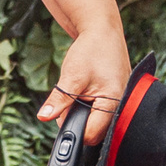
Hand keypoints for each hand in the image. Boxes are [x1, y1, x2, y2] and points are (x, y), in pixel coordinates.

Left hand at [41, 23, 130, 146]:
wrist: (102, 32)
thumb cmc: (91, 50)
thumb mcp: (71, 76)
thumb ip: (58, 100)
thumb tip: (43, 118)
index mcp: (114, 102)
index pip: (92, 134)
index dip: (74, 131)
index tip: (63, 118)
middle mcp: (121, 105)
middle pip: (95, 131)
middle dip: (78, 121)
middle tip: (70, 101)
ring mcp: (120, 103)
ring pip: (95, 122)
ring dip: (82, 113)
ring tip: (79, 92)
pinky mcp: (116, 99)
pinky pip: (99, 112)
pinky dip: (88, 106)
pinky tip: (86, 92)